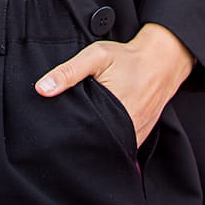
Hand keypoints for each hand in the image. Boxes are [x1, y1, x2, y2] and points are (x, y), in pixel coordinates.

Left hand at [33, 22, 194, 147]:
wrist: (162, 61)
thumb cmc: (128, 58)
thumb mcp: (96, 56)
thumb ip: (68, 72)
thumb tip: (41, 89)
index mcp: (114, 110)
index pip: (84, 134)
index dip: (68, 135)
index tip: (56, 133)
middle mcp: (128, 128)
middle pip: (96, 144)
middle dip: (80, 143)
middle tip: (64, 136)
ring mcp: (136, 135)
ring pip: (109, 149)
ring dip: (96, 144)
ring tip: (80, 138)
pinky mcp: (141, 136)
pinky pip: (122, 147)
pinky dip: (110, 144)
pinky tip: (98, 135)